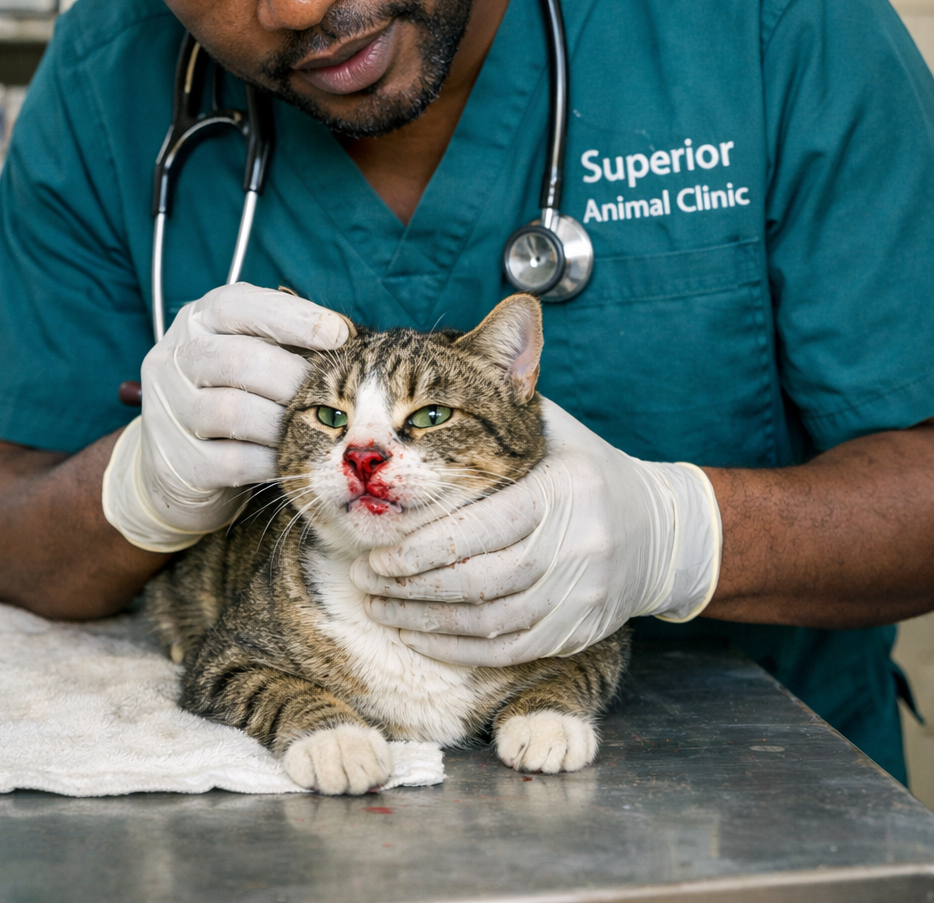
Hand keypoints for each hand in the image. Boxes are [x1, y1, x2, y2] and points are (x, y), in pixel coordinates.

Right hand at [102, 283, 348, 551]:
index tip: (338, 334)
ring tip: (317, 428)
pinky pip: (235, 461)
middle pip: (238, 359)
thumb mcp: (252, 353)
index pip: (235, 305)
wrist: (179, 465)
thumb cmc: (235, 394)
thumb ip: (285, 341)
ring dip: (285, 423)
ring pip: (234, 412)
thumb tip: (347, 337)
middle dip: (295, 378)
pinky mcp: (177, 463)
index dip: (291, 316)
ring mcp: (167, 412)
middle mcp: (173, 359)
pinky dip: (273, 461)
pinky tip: (294, 458)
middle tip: (333, 395)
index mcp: (196, 321)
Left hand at [350, 399, 720, 664]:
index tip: (377, 549)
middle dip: (412, 584)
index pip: (481, 526)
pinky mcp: (579, 633)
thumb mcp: (555, 431)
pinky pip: (508, 649)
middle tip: (366, 577)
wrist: (659, 532)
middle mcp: (576, 547)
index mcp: (562, 491)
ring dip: (424, 620)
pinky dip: (456, 648)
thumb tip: (435, 377)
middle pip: (479, 579)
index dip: (422, 545)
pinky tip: (417, 634)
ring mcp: (580, 596)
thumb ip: (501, 410)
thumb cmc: (587, 470)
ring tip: (378, 606)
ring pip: (488, 621)